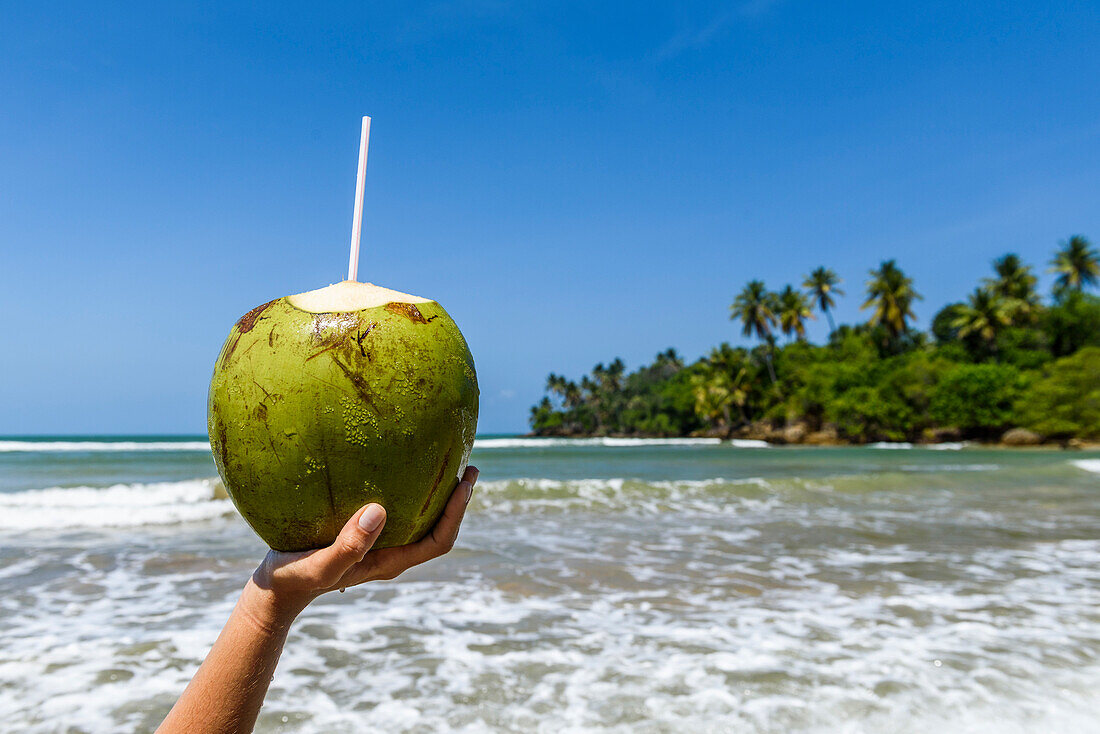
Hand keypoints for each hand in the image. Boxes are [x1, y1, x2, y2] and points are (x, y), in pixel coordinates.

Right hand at [249, 465, 478, 619]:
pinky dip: (411, 490)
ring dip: (438, 496)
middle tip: (468, 467)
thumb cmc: (295, 578)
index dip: (456, 514)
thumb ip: (348, 545)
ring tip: (447, 462)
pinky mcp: (365, 534)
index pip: (438, 541)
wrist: (275, 588)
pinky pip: (399, 511)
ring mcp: (380, 545)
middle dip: (457, 501)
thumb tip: (379, 511)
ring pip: (421, 520)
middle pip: (438, 529)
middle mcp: (392, 553)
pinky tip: (400, 464)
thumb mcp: (319, 565)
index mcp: (390, 562)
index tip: (464, 484)